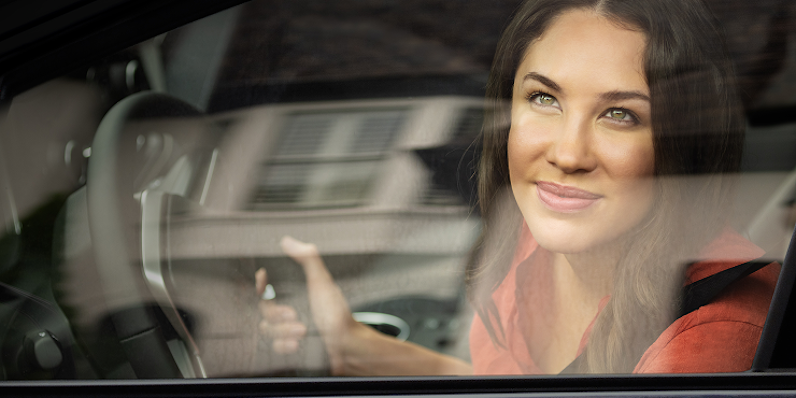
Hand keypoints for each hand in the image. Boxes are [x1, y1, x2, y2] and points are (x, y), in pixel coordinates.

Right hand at [257, 236, 360, 374]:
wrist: (348, 347)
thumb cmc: (338, 314)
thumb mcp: (323, 283)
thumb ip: (308, 260)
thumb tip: (287, 241)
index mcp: (297, 292)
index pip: (268, 285)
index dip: (261, 282)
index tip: (262, 278)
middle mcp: (291, 309)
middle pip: (265, 309)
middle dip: (276, 314)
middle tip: (294, 315)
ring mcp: (290, 328)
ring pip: (268, 329)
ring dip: (283, 331)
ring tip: (302, 332)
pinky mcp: (291, 346)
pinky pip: (274, 346)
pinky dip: (284, 346)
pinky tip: (297, 345)